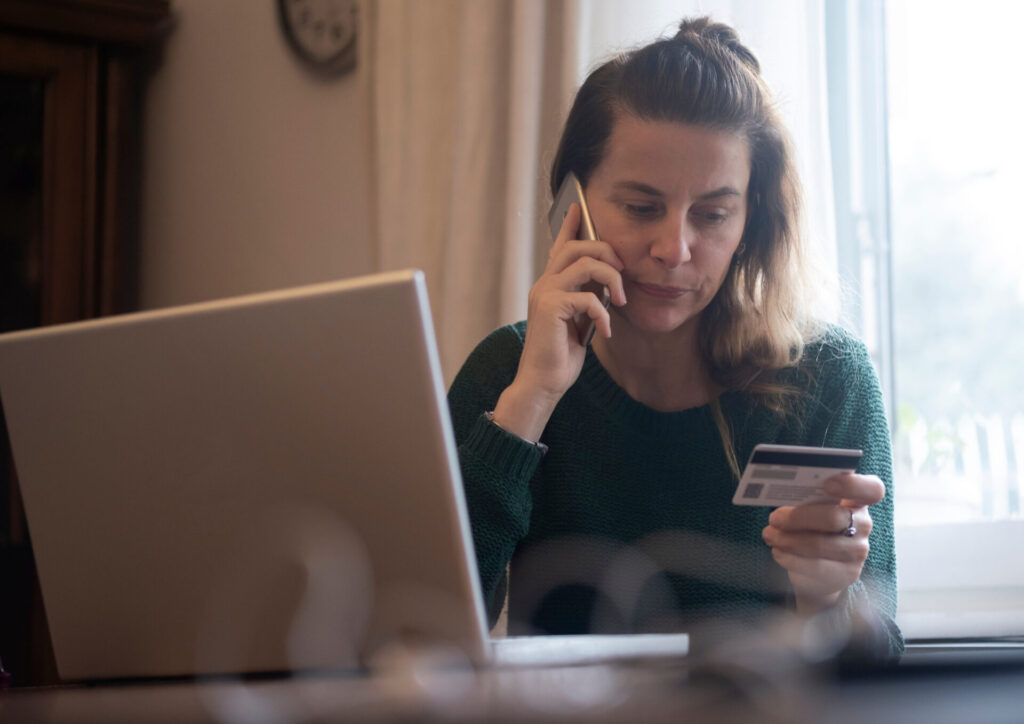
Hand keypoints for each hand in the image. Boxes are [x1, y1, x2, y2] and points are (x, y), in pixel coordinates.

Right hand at [491, 203, 626, 440]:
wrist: (542, 382)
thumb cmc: (560, 356)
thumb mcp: (578, 321)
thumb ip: (586, 298)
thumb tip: (606, 282)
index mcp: (550, 285)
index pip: (560, 246)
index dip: (571, 225)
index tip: (579, 206)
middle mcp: (544, 284)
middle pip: (577, 246)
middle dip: (606, 252)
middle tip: (622, 272)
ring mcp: (545, 293)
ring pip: (584, 262)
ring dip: (611, 279)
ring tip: (620, 301)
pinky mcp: (550, 307)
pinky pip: (587, 297)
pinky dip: (603, 314)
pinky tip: (605, 332)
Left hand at [761, 473, 884, 615]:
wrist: (820, 572)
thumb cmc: (813, 528)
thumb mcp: (813, 509)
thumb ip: (807, 498)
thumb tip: (779, 490)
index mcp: (857, 501)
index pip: (872, 489)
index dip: (853, 485)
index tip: (827, 484)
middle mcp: (863, 525)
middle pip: (834, 518)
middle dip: (798, 517)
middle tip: (774, 518)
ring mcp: (857, 552)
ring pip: (819, 544)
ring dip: (787, 539)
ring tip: (770, 534)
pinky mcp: (846, 574)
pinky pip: (814, 566)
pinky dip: (790, 557)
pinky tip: (777, 551)